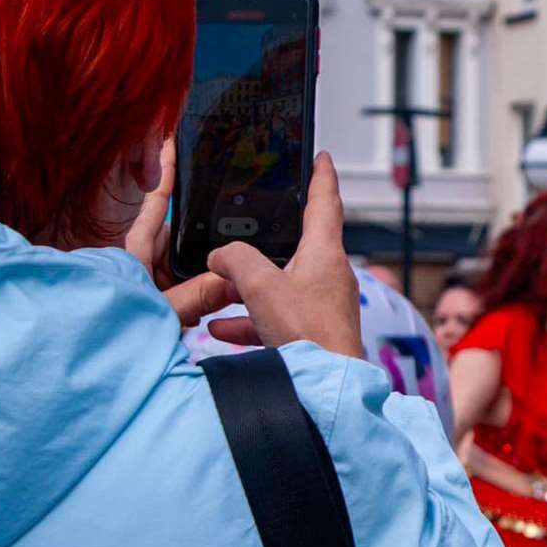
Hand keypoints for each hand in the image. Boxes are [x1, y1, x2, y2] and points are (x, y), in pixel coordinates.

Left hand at [124, 135, 240, 326]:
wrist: (94, 368)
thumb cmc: (114, 335)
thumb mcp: (161, 313)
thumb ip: (199, 296)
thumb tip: (236, 278)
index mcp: (135, 256)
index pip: (154, 208)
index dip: (165, 178)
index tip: (171, 146)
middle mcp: (142, 266)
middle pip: (178, 238)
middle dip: (204, 235)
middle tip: (235, 229)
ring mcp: (150, 287)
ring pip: (185, 266)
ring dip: (208, 268)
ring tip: (237, 267)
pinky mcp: (160, 308)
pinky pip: (188, 291)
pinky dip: (206, 291)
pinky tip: (228, 294)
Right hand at [205, 153, 362, 359]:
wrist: (324, 389)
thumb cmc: (308, 336)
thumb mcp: (262, 286)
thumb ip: (235, 259)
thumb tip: (221, 255)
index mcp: (326, 254)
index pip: (327, 202)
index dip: (321, 176)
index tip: (322, 157)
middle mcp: (330, 276)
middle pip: (299, 244)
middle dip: (269, 238)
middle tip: (249, 225)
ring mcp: (323, 306)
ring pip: (281, 284)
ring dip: (249, 286)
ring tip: (216, 289)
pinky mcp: (314, 334)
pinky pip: (275, 318)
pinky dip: (249, 319)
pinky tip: (219, 328)